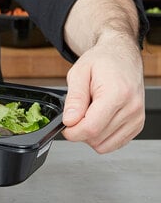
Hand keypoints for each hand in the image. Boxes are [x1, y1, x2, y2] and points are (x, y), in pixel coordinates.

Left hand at [62, 32, 144, 152]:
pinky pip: (114, 143)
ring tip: (89, 113)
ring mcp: (136, 118)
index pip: (91, 128)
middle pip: (96, 138)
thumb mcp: (79, 73)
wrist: (122, 56)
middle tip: (77, 113)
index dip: (72, 132)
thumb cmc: (102, 61)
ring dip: (91, 135)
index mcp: (116, 94)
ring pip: (105, 145)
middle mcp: (131, 108)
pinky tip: (98, 119)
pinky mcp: (137, 125)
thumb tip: (69, 120)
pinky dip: (101, 137)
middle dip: (79, 131)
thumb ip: (74, 99)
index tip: (65, 125)